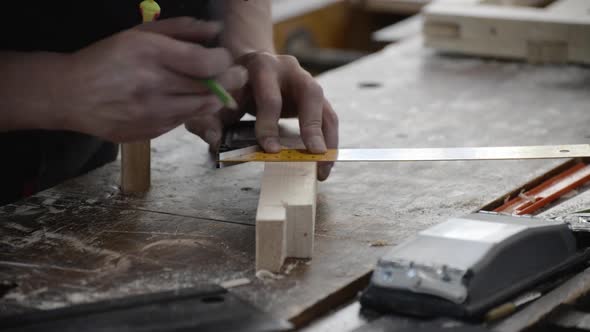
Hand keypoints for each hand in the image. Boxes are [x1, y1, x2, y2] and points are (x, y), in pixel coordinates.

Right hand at [57, 18, 246, 141]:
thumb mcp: (139, 33)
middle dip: (230, 81)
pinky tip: (185, 100)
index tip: (226, 58)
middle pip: (209, 89)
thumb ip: (181, 29)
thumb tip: (216, 30)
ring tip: (214, 87)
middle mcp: (153, 86)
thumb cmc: (107, 59)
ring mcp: (151, 114)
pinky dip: (191, 110)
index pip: (205, 63)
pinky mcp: (149, 133)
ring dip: (215, 98)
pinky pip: (183, 121)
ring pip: (202, 109)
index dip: (224, 61)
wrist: (70, 94)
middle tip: (237, 75)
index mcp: (149, 55)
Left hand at [185, 52, 338, 180]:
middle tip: (314, 153)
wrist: (247, 68)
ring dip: (328, 139)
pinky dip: (329, 142)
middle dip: (312, 125)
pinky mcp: (316, 98)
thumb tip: (215, 142)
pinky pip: (329, 119)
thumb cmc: (232, 86)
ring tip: (323, 168)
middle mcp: (290, 69)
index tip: (270, 150)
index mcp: (261, 65)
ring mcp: (307, 82)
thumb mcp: (217, 99)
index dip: (269, 124)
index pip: (269, 96)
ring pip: (326, 107)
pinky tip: (324, 164)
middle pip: (311, 93)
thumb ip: (210, 119)